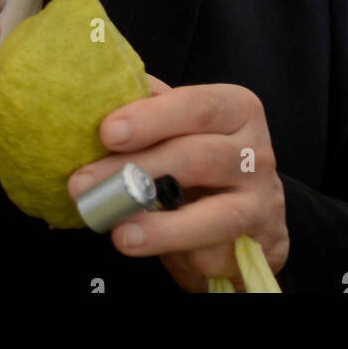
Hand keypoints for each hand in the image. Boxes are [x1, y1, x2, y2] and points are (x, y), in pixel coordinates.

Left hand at [66, 74, 287, 291]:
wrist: (248, 214)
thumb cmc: (201, 157)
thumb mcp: (181, 126)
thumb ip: (151, 108)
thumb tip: (99, 94)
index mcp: (236, 109)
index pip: (196, 106)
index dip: (151, 118)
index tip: (107, 132)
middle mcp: (257, 152)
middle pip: (197, 158)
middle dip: (136, 172)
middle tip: (85, 184)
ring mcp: (262, 201)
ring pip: (216, 215)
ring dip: (161, 227)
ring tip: (118, 232)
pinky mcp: (262, 246)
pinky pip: (218, 253)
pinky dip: (181, 253)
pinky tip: (150, 247)